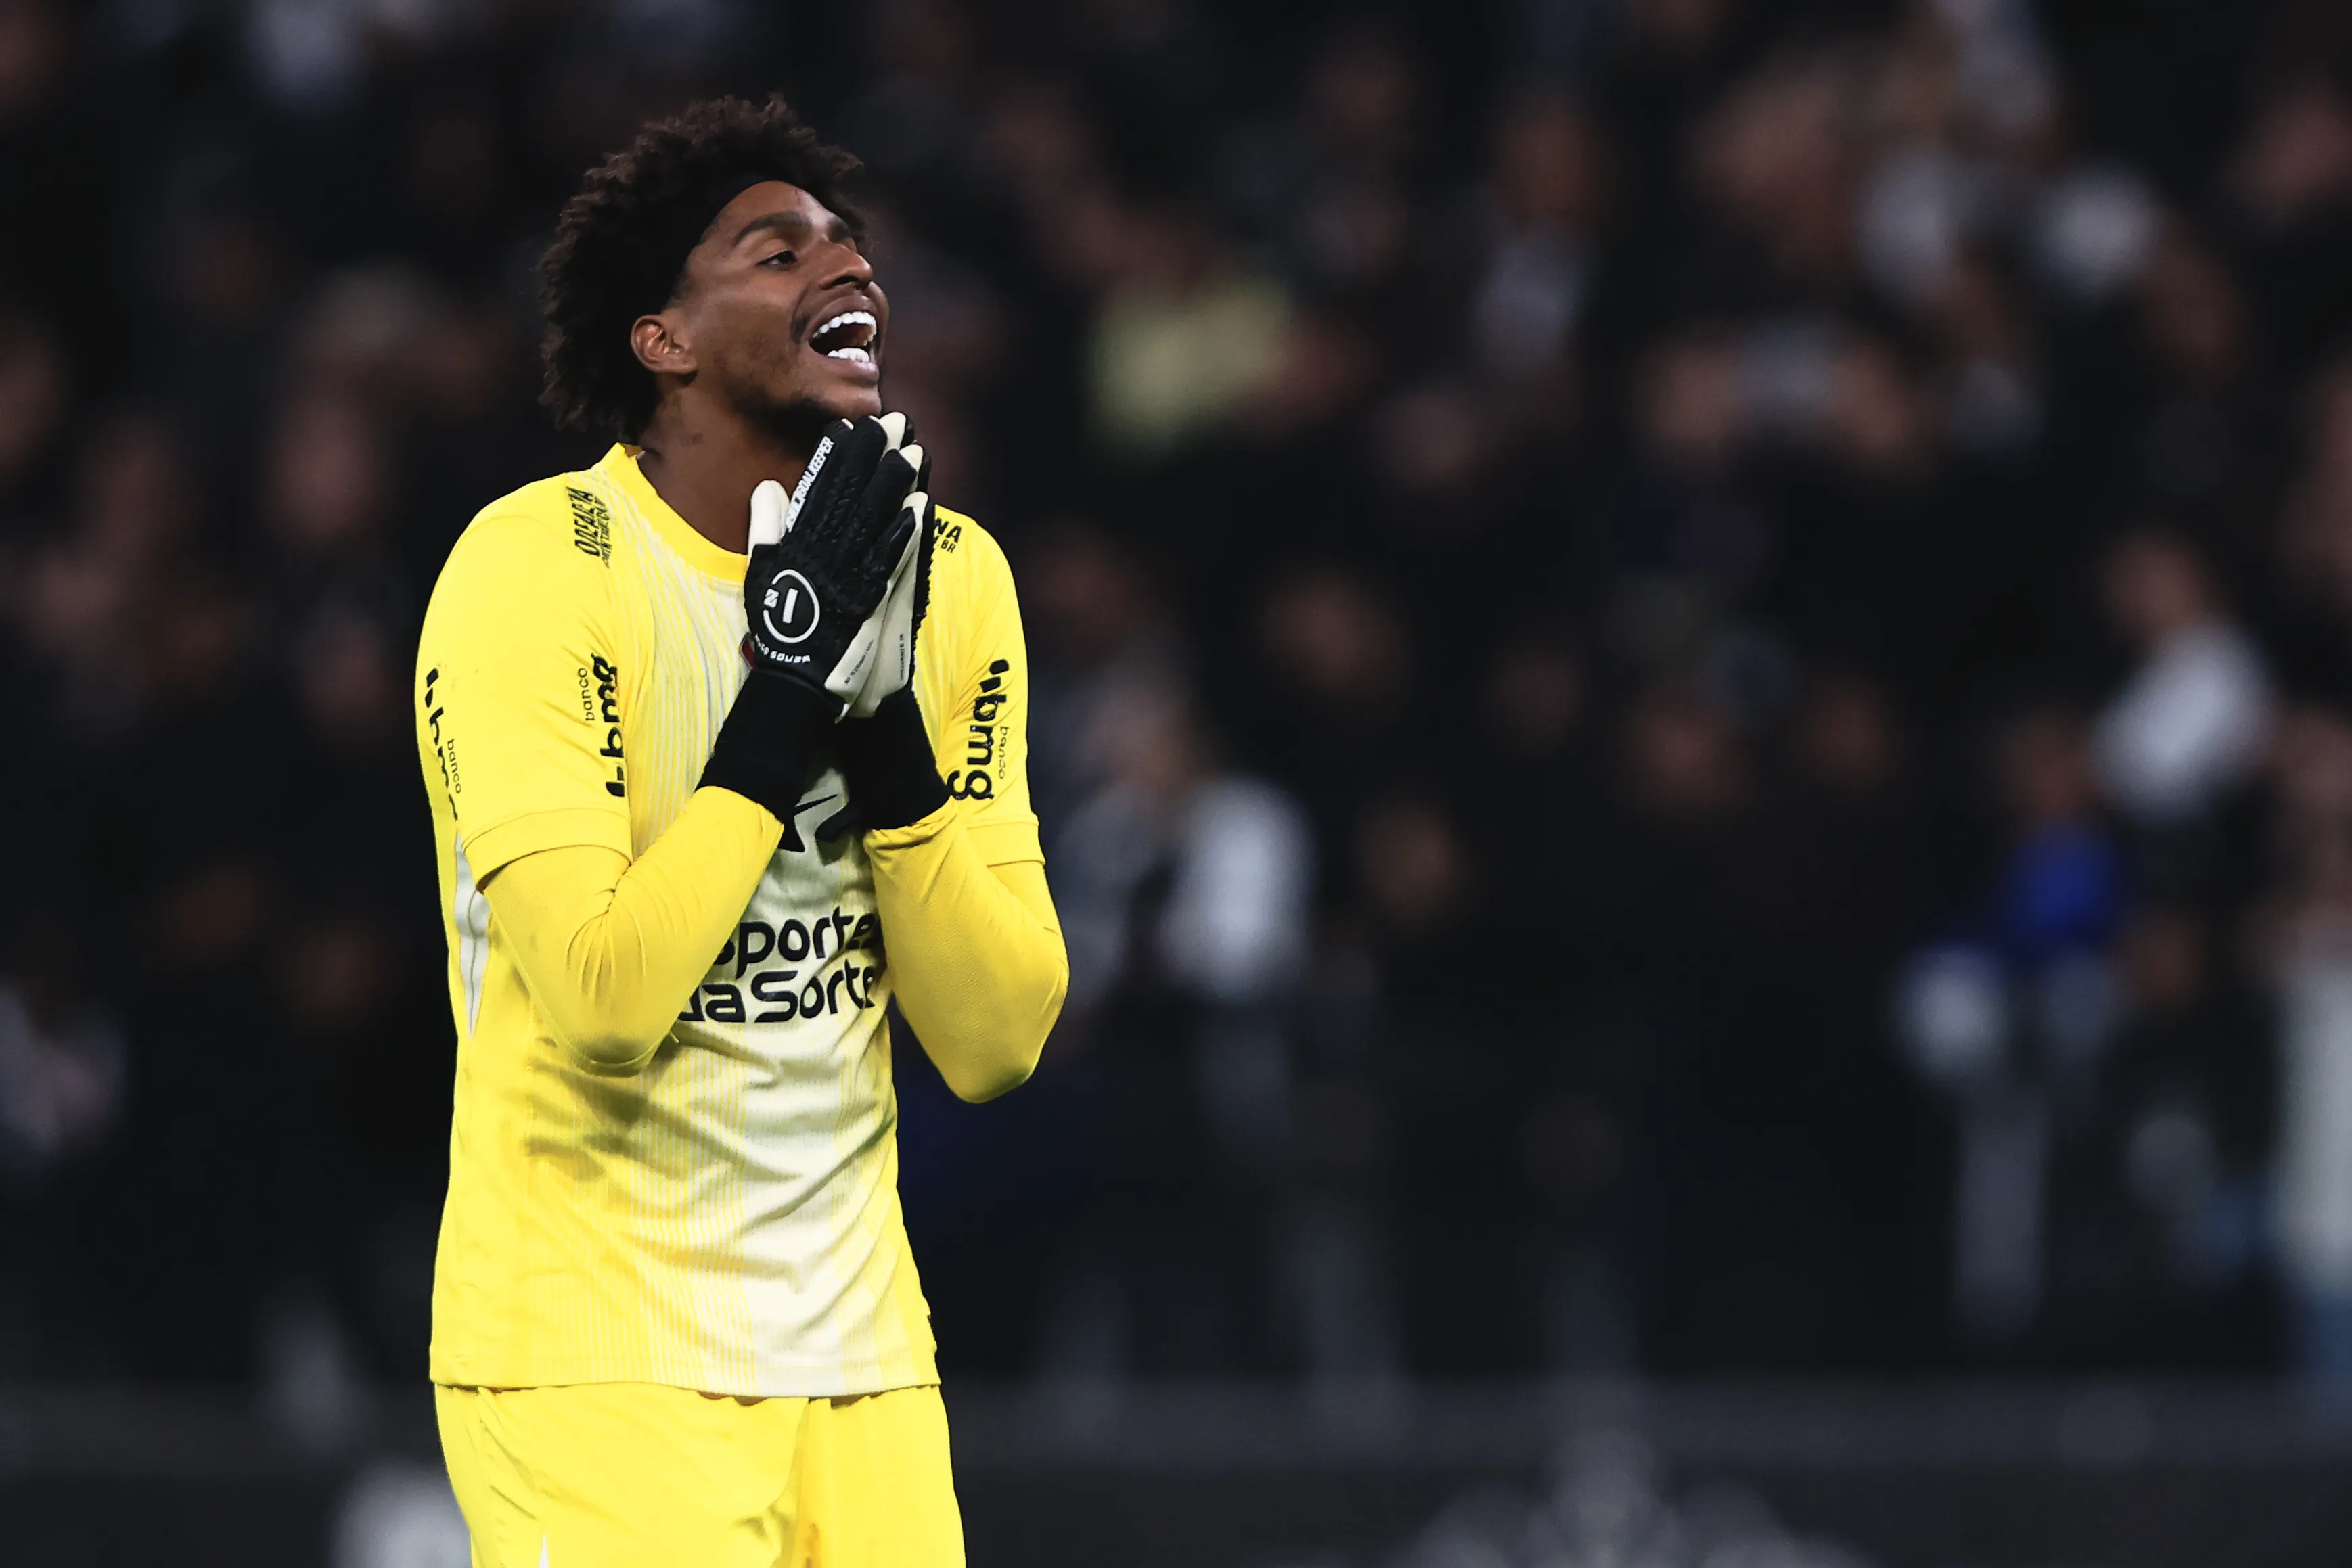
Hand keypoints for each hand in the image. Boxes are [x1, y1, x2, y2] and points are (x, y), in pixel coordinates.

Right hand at [743, 414, 924, 709]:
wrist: (797, 680)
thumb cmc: (780, 631)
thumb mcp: (760, 573)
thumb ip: (765, 528)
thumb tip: (768, 486)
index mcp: (797, 543)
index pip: (821, 488)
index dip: (840, 454)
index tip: (857, 424)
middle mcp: (822, 554)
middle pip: (852, 496)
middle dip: (875, 457)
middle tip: (897, 422)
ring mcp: (845, 575)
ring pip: (873, 521)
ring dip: (895, 486)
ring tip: (915, 452)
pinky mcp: (868, 599)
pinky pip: (888, 560)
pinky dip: (904, 532)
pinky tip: (921, 506)